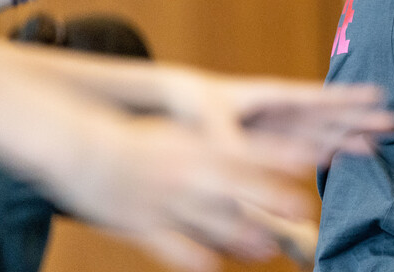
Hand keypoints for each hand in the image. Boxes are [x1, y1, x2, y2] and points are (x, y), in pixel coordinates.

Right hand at [60, 116, 324, 271]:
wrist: (82, 149)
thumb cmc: (139, 141)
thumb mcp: (181, 134)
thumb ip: (217, 147)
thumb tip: (256, 156)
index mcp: (198, 145)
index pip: (249, 148)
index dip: (281, 153)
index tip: (311, 158)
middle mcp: (187, 171)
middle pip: (238, 187)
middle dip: (273, 199)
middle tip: (302, 210)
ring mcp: (167, 200)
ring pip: (213, 222)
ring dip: (245, 237)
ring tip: (268, 248)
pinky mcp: (144, 226)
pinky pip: (175, 249)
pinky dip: (196, 259)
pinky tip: (213, 266)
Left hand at [164, 70, 393, 163]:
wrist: (184, 103)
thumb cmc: (197, 104)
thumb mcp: (211, 119)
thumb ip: (232, 138)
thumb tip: (246, 157)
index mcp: (275, 96)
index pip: (318, 97)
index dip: (348, 97)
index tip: (378, 94)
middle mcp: (286, 110)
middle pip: (332, 114)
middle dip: (362, 118)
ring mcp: (285, 125)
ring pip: (328, 129)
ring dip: (354, 133)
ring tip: (383, 136)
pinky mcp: (279, 140)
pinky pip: (312, 145)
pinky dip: (333, 148)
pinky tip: (353, 151)